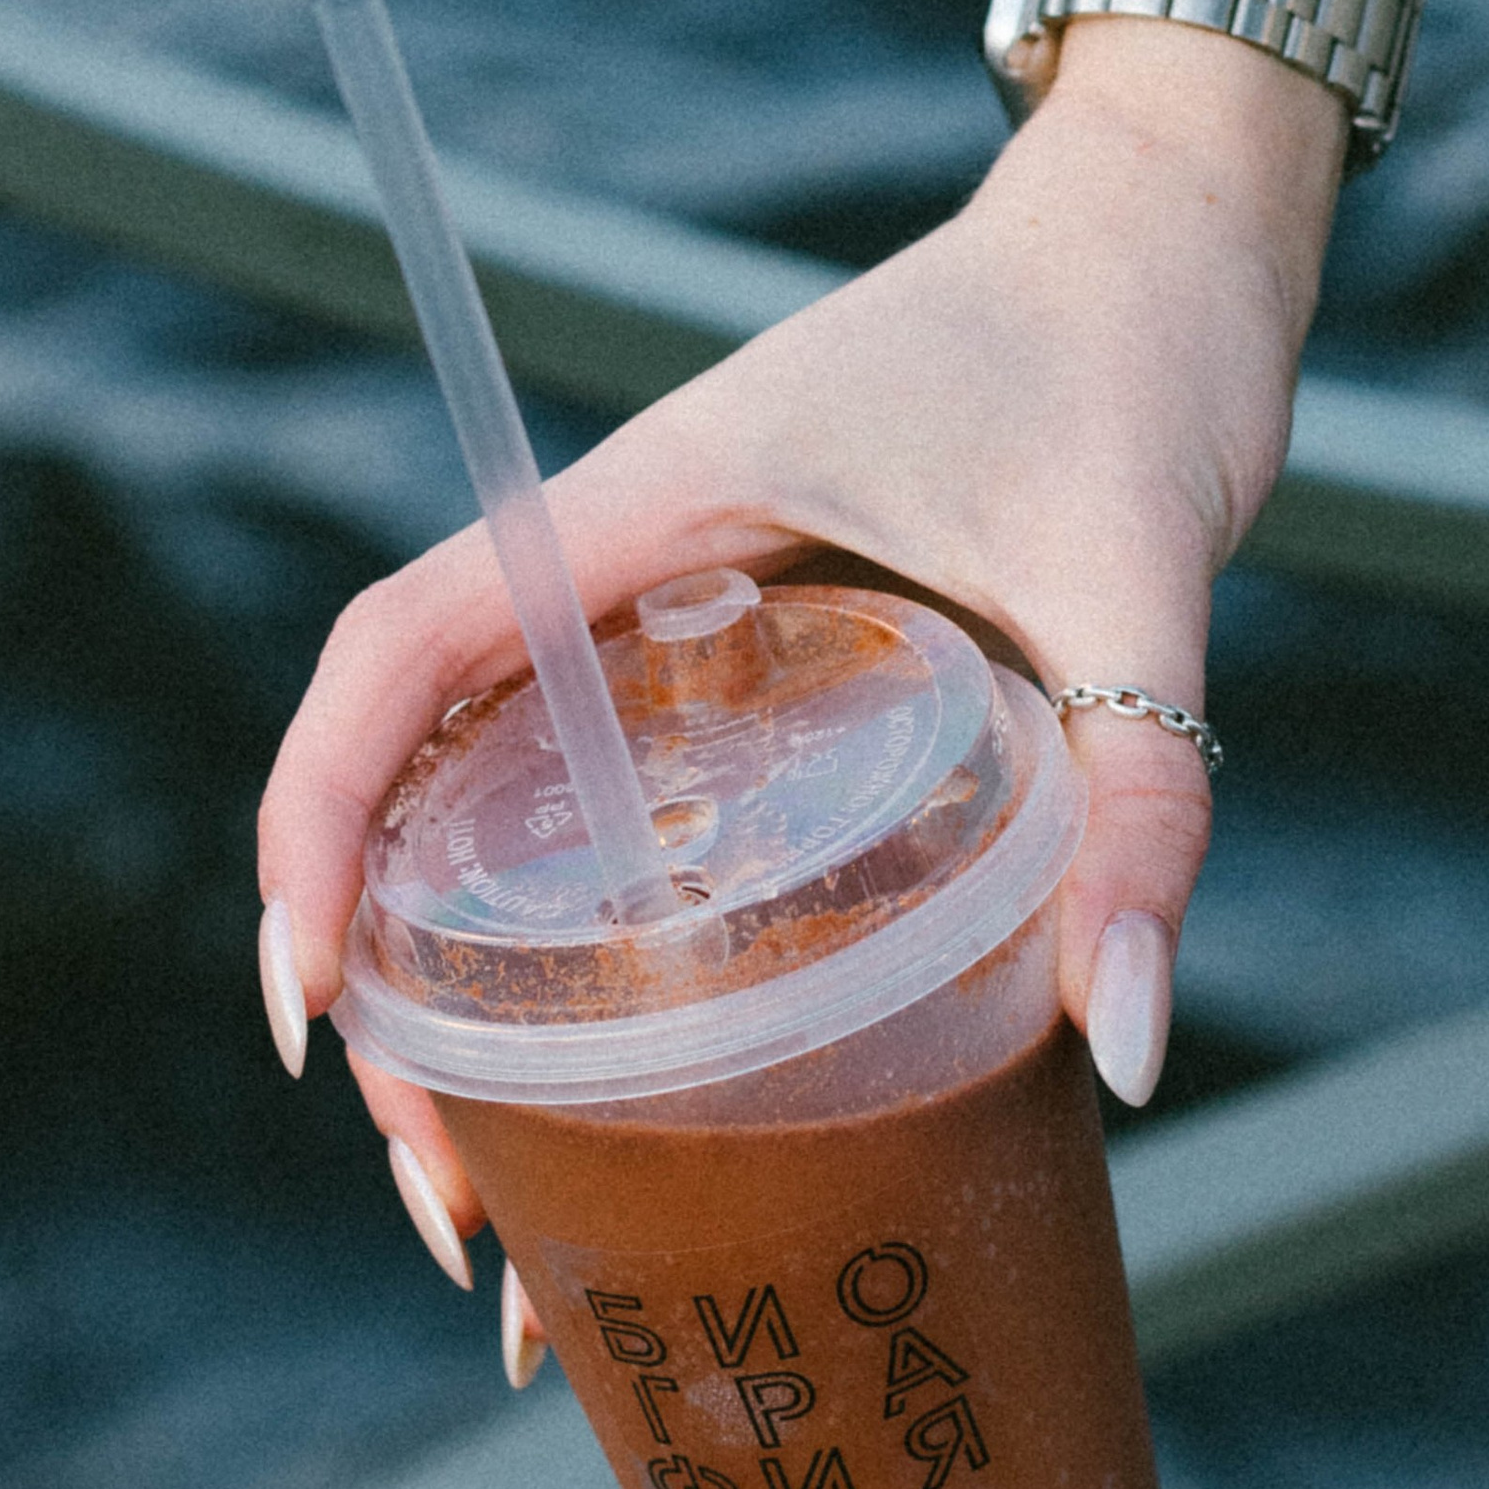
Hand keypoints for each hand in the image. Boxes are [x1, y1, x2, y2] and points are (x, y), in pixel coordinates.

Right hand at [255, 0, 1405, 1290]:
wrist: (1171, 258)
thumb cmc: (1137, 364)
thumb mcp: (1137, 576)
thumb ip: (1142, 794)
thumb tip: (1127, 1049)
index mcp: (658, 507)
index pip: (408, 649)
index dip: (317, 817)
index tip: (318, 1009)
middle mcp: (637, 568)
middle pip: (423, 781)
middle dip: (397, 1006)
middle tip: (460, 1217)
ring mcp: (690, 623)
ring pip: (507, 819)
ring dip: (480, 1013)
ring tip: (517, 1230)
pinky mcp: (765, 671)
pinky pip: (623, 814)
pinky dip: (592, 961)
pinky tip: (642, 1118)